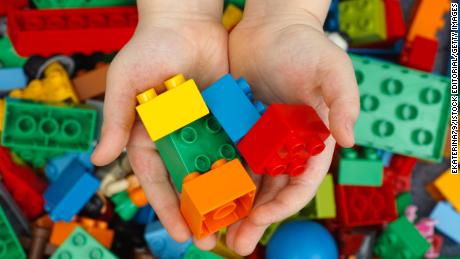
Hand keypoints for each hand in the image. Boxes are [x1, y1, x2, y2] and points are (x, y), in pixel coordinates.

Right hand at [91, 3, 226, 249]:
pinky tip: (256, 187)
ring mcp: (203, 129)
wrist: (186, 21)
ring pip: (214, 169)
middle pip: (188, 182)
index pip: (156, 180)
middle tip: (212, 240)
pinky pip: (234, 145)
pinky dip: (242, 165)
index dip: (167, 208)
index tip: (181, 234)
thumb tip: (99, 160)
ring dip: (224, 195)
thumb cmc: (150, 47)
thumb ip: (115, 120)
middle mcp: (176, 138)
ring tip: (238, 222)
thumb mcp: (126, 82)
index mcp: (149, 135)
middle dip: (198, 211)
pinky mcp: (225, 117)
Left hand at [226, 5, 359, 254]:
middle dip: (255, 219)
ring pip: (247, 182)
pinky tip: (203, 194)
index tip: (259, 218)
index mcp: (312, 142)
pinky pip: (228, 157)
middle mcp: (286, 147)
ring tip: (215, 231)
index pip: (301, 184)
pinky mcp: (239, 128)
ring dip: (234, 208)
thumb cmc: (307, 46)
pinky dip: (219, 178)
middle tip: (236, 244)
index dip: (282, 205)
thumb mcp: (333, 69)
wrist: (272, 26)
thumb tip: (349, 140)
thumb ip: (344, 102)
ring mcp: (261, 140)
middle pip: (271, 192)